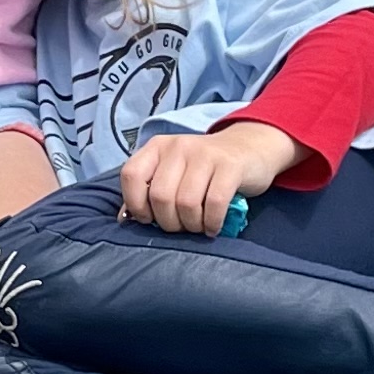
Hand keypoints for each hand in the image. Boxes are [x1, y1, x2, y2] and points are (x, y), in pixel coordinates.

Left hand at [119, 120, 301, 237]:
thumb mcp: (173, 172)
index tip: (149, 218)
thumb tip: (125, 219)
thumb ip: (148, 191)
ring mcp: (205, 154)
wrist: (248, 148)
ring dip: (191, 225)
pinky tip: (213, 227)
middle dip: (168, 222)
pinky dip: (211, 223)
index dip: (136, 204)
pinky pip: (214, 204)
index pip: (131, 175)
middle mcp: (178, 147)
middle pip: (160, 196)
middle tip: (181, 226)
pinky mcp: (230, 166)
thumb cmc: (204, 168)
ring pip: (186, 203)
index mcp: (157, 147)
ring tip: (198, 226)